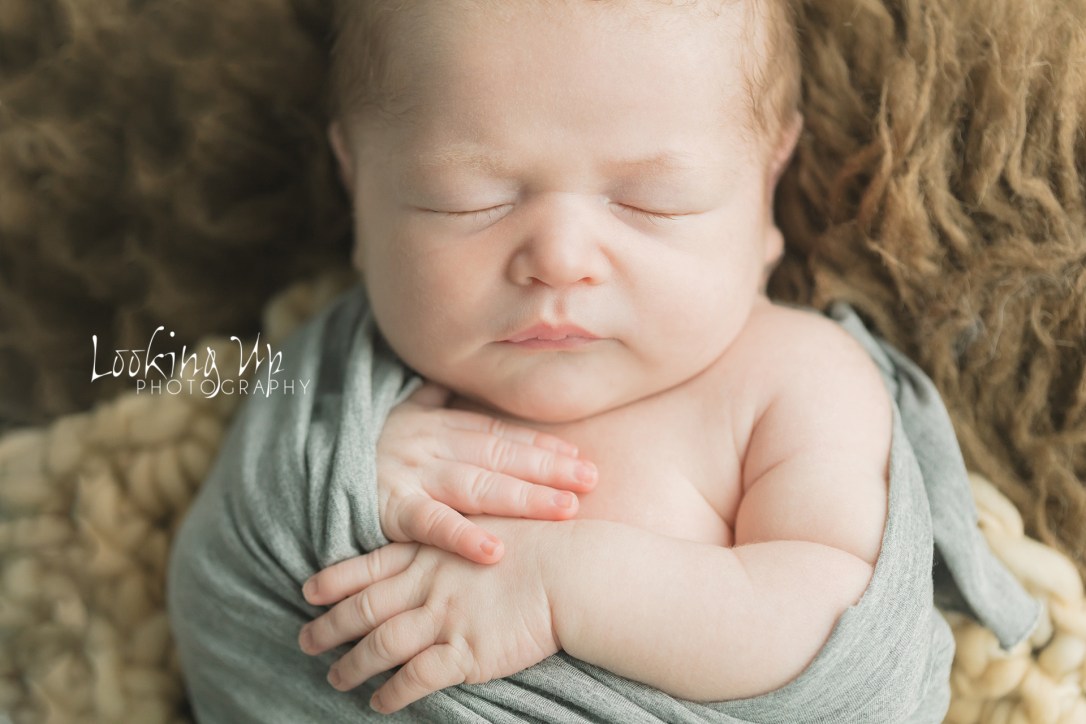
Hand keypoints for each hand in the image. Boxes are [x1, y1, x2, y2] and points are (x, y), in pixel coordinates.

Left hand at [298, 517, 559, 713]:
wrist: (572, 571)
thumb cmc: (538, 544)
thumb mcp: (486, 526)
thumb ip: (453, 539)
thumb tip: (436, 552)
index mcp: (430, 550)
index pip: (368, 566)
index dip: (335, 581)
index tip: (310, 592)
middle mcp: (427, 584)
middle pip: (363, 609)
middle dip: (328, 628)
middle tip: (306, 641)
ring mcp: (443, 619)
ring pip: (380, 646)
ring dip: (352, 665)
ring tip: (336, 679)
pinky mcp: (464, 653)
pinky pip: (415, 678)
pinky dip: (391, 693)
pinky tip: (380, 703)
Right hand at [377, 382, 596, 563]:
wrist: (297, 455)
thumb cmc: (356, 441)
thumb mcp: (394, 412)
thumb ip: (426, 399)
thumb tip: (445, 381)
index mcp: (436, 426)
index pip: (498, 433)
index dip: (540, 445)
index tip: (580, 455)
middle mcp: (430, 445)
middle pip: (500, 455)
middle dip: (549, 467)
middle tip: (592, 479)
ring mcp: (410, 474)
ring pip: (477, 484)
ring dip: (524, 497)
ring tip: (566, 509)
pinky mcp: (386, 507)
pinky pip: (428, 524)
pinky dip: (461, 536)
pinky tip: (495, 550)